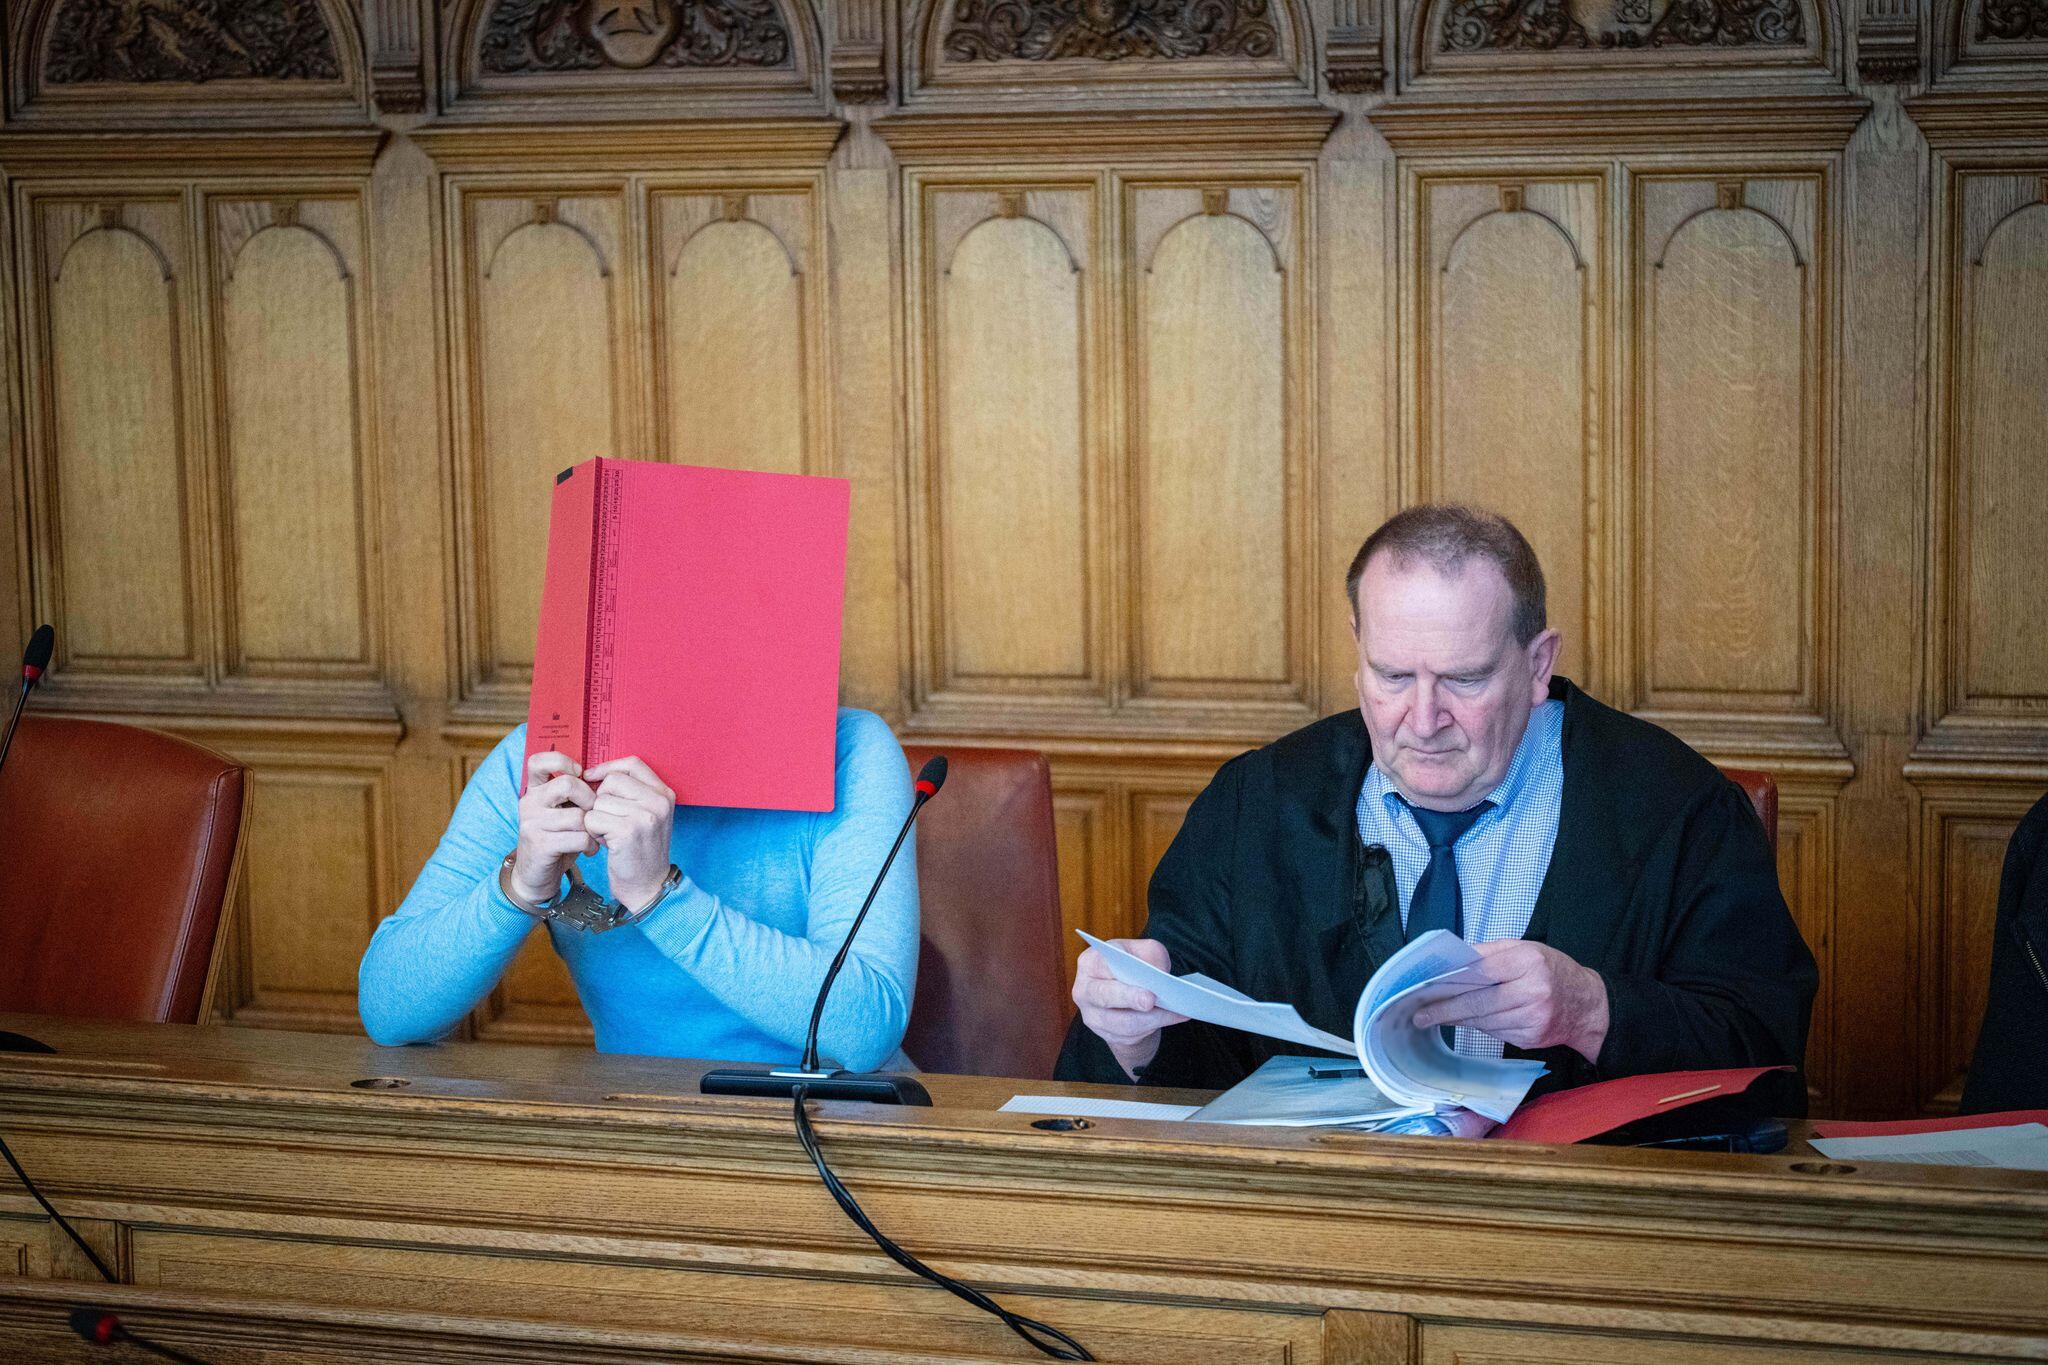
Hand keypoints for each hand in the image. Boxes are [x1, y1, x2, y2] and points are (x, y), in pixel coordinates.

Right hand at [513, 751, 596, 904]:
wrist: (537, 874)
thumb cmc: (558, 837)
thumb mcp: (563, 810)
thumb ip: (574, 793)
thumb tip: (604, 776)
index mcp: (535, 789)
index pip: (539, 761)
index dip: (562, 761)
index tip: (580, 774)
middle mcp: (529, 802)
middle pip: (568, 784)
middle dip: (590, 799)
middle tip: (594, 813)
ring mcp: (532, 823)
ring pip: (577, 816)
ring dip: (593, 828)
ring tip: (593, 835)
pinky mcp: (540, 844)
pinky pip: (578, 837)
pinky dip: (590, 845)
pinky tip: (589, 849)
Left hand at [581, 756, 675, 910]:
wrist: (649, 886)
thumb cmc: (642, 850)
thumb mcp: (647, 815)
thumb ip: (632, 793)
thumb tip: (595, 774)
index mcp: (664, 794)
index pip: (632, 764)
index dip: (608, 767)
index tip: (592, 776)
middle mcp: (658, 802)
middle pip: (612, 781)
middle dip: (602, 800)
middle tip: (610, 821)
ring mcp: (645, 816)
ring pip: (599, 801)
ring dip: (597, 818)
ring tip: (611, 834)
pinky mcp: (627, 831)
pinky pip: (593, 818)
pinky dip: (593, 831)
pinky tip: (606, 842)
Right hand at [1071, 939, 1189, 1078]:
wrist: (1126, 994)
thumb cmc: (1133, 966)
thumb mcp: (1143, 951)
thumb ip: (1151, 954)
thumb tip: (1159, 972)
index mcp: (1090, 962)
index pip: (1100, 965)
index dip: (1117, 970)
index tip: (1135, 979)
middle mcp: (1085, 989)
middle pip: (1105, 996)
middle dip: (1130, 998)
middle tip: (1151, 1000)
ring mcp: (1092, 1015)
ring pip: (1123, 1022)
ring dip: (1152, 1018)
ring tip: (1174, 1011)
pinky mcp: (1105, 1034)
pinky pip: (1130, 1036)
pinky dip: (1153, 1027)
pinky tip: (1171, 1018)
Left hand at [1411, 939, 1609, 1062]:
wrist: (1587, 1005)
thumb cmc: (1552, 971)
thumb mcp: (1525, 949)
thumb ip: (1489, 952)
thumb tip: (1453, 958)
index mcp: (1528, 963)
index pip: (1481, 973)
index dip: (1452, 983)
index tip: (1428, 989)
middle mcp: (1533, 992)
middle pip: (1479, 1002)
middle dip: (1446, 1010)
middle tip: (1422, 1015)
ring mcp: (1533, 1019)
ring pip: (1484, 1021)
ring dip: (1460, 1019)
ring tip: (1439, 1016)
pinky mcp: (1531, 1039)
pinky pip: (1495, 1032)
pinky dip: (1480, 1026)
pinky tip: (1470, 1020)